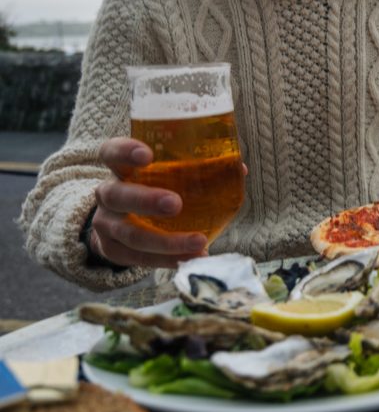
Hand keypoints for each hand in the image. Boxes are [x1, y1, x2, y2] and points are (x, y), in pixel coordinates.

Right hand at [88, 138, 207, 268]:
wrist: (121, 225)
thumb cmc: (154, 191)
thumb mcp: (166, 176)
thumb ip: (196, 169)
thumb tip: (238, 169)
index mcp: (120, 169)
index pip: (112, 152)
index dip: (125, 151)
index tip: (147, 154)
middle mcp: (108, 194)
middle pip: (116, 195)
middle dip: (146, 200)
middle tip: (175, 204)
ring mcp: (106, 224)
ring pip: (130, 234)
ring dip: (166, 240)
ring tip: (198, 241)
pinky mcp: (113, 250)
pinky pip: (139, 258)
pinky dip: (167, 260)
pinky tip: (191, 258)